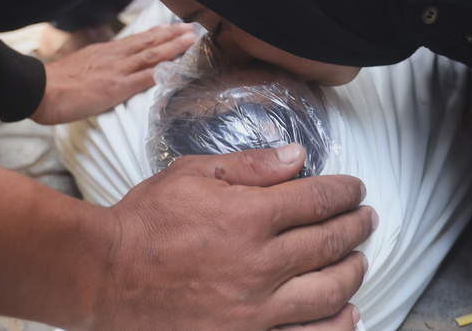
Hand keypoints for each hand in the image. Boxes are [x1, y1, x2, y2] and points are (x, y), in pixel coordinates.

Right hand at [32, 23, 197, 123]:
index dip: (156, 34)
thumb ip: (95, 65)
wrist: (39, 89)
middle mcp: (114, 57)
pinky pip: (145, 77)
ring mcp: (117, 70)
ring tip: (191, 39)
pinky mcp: (116, 86)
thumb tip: (103, 69)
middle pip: (148, 42)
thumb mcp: (78, 66)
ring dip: (173, 47)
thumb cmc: (54, 83)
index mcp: (104, 52)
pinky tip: (178, 67)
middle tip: (191, 28)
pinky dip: (164, 70)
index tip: (172, 28)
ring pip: (151, 54)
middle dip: (171, 35)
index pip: (136, 40)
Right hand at [99, 144, 375, 328]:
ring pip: (329, 292)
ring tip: (359, 258)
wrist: (105, 275)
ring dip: (353, 271)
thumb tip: (297, 157)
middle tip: (366, 217)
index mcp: (250, 217)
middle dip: (356, 226)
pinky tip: (347, 312)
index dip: (344, 191)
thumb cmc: (145, 222)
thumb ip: (250, 166)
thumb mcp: (193, 174)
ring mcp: (257, 309)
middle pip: (330, 243)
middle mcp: (261, 264)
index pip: (317, 200)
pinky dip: (336, 324)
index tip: (354, 188)